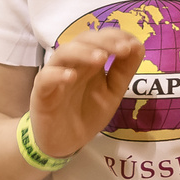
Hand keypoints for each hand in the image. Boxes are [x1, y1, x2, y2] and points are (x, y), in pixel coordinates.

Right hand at [28, 25, 145, 157]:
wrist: (63, 143)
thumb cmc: (87, 114)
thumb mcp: (112, 93)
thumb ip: (123, 71)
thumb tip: (138, 45)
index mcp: (89, 61)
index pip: (100, 38)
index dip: (116, 36)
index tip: (133, 44)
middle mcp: (72, 63)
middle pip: (83, 40)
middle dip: (104, 41)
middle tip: (123, 49)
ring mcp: (55, 76)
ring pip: (63, 53)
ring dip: (82, 52)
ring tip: (100, 58)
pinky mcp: (41, 93)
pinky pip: (46, 78)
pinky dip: (57, 74)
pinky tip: (71, 77)